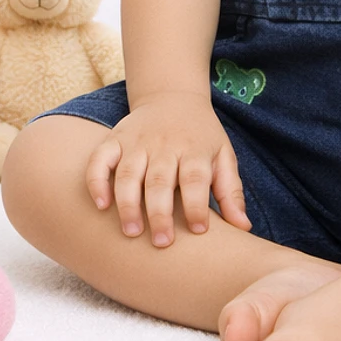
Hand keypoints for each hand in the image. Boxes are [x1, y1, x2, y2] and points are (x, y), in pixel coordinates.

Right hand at [85, 90, 249, 247]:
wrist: (173, 97)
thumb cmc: (201, 137)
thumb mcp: (223, 157)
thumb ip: (230, 192)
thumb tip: (244, 228)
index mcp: (194, 150)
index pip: (195, 179)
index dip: (196, 205)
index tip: (198, 231)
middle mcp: (164, 145)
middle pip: (160, 180)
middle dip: (159, 213)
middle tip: (161, 243)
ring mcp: (137, 142)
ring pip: (128, 173)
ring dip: (127, 203)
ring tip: (131, 232)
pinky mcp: (115, 139)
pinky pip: (100, 159)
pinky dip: (97, 180)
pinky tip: (101, 205)